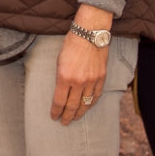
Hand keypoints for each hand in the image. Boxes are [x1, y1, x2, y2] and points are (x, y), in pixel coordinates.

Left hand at [51, 9, 111, 123]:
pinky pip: (96, 96)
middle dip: (67, 116)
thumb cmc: (71, 44)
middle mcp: (79, 82)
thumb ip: (60, 78)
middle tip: (64, 122)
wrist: (90, 33)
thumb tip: (60, 92)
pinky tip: (87, 107)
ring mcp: (91, 81)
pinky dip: (91, 104)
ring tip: (74, 118)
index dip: (56, 111)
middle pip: (72, 106)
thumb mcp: (59, 61)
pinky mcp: (101, 78)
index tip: (53, 117)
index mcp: (64, 77)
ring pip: (85, 103)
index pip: (59, 101)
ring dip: (79, 113)